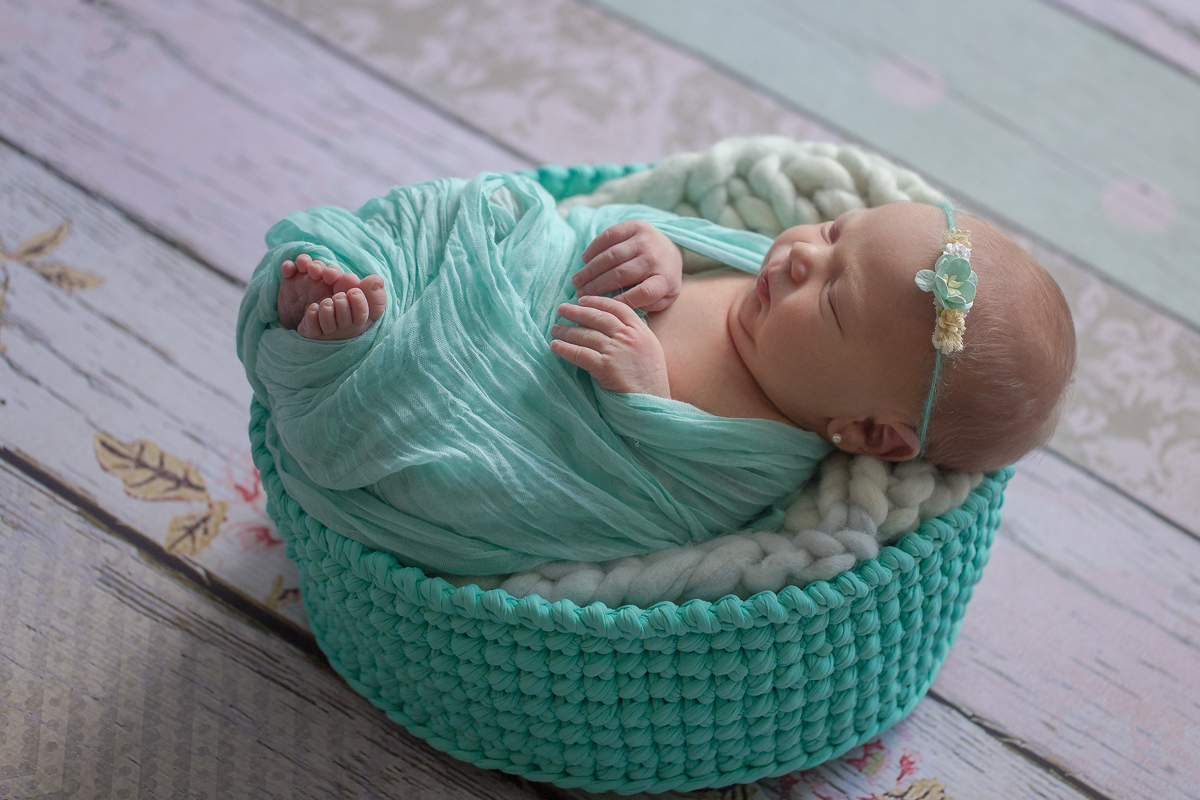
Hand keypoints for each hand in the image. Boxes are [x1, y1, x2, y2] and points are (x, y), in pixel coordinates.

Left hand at [550, 295, 670, 396]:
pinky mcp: (604, 366)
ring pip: (586, 335)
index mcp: (640, 331)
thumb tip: (613, 326)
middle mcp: (628, 337)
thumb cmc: (651, 378)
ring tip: (555, 329)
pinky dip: (565, 349)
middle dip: (577, 312)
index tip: (582, 301)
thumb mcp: (650, 348)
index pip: (617, 308)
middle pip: (598, 317)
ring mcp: (616, 350)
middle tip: (561, 309)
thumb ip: (634, 335)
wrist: (652, 400)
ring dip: (567, 331)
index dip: (597, 302)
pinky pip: (580, 354)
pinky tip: (555, 346)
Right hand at [573, 221, 682, 311]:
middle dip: (596, 286)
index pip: (644, 293)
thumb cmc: (661, 279)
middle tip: (579, 294)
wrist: (672, 248)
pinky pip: (610, 236)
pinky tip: (585, 260)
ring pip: (612, 256)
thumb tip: (623, 307)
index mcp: (665, 279)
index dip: (622, 301)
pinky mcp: (635, 226)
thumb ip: (648, 306)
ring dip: (590, 270)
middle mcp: (656, 258)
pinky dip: (594, 248)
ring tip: (577, 281)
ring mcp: (645, 240)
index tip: (603, 306)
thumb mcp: (664, 298)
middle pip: (622, 274)